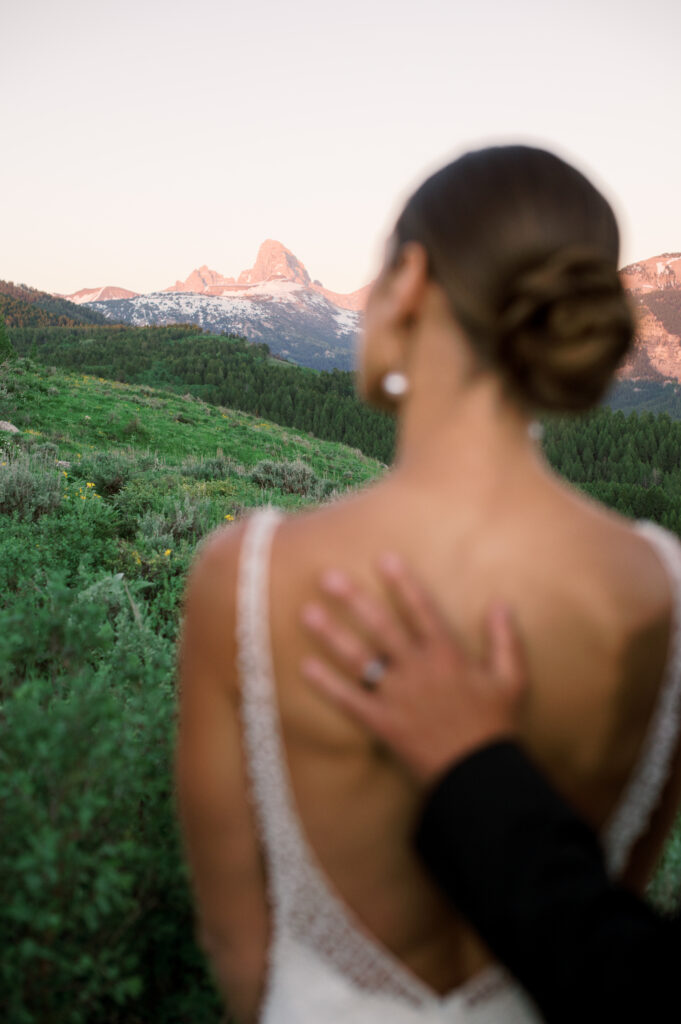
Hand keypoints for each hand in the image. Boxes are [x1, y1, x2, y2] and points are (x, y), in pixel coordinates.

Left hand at [300, 553, 528, 785]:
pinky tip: (305, 667)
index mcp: (448, 655)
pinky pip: (349, 700)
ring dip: (331, 635)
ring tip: (307, 613)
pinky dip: (327, 684)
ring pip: (359, 658)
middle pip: (380, 627)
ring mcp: (397, 696)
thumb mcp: (512, 680)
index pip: (421, 609)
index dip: (402, 583)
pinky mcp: (383, 723)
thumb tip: (501, 603)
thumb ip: (505, 640)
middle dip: (353, 600)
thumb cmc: (496, 726)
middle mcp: (418, 670)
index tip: (383, 558)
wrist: (479, 774)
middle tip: (327, 577)